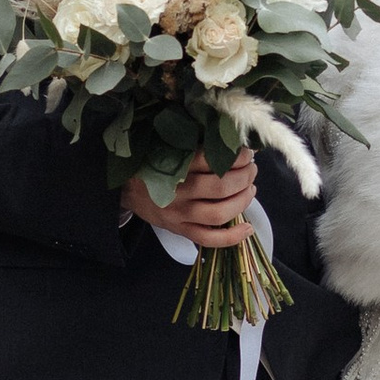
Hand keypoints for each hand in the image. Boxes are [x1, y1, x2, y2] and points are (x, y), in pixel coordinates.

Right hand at [129, 150, 257, 247]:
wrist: (127, 191)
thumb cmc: (152, 166)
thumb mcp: (166, 149)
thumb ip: (194, 147)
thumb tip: (229, 140)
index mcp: (174, 168)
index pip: (211, 161)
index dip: (236, 157)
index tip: (247, 153)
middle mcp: (178, 193)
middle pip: (220, 187)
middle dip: (244, 177)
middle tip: (252, 169)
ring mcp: (180, 216)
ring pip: (219, 214)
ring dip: (242, 201)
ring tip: (251, 189)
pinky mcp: (181, 231)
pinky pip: (209, 239)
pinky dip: (232, 237)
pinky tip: (248, 227)